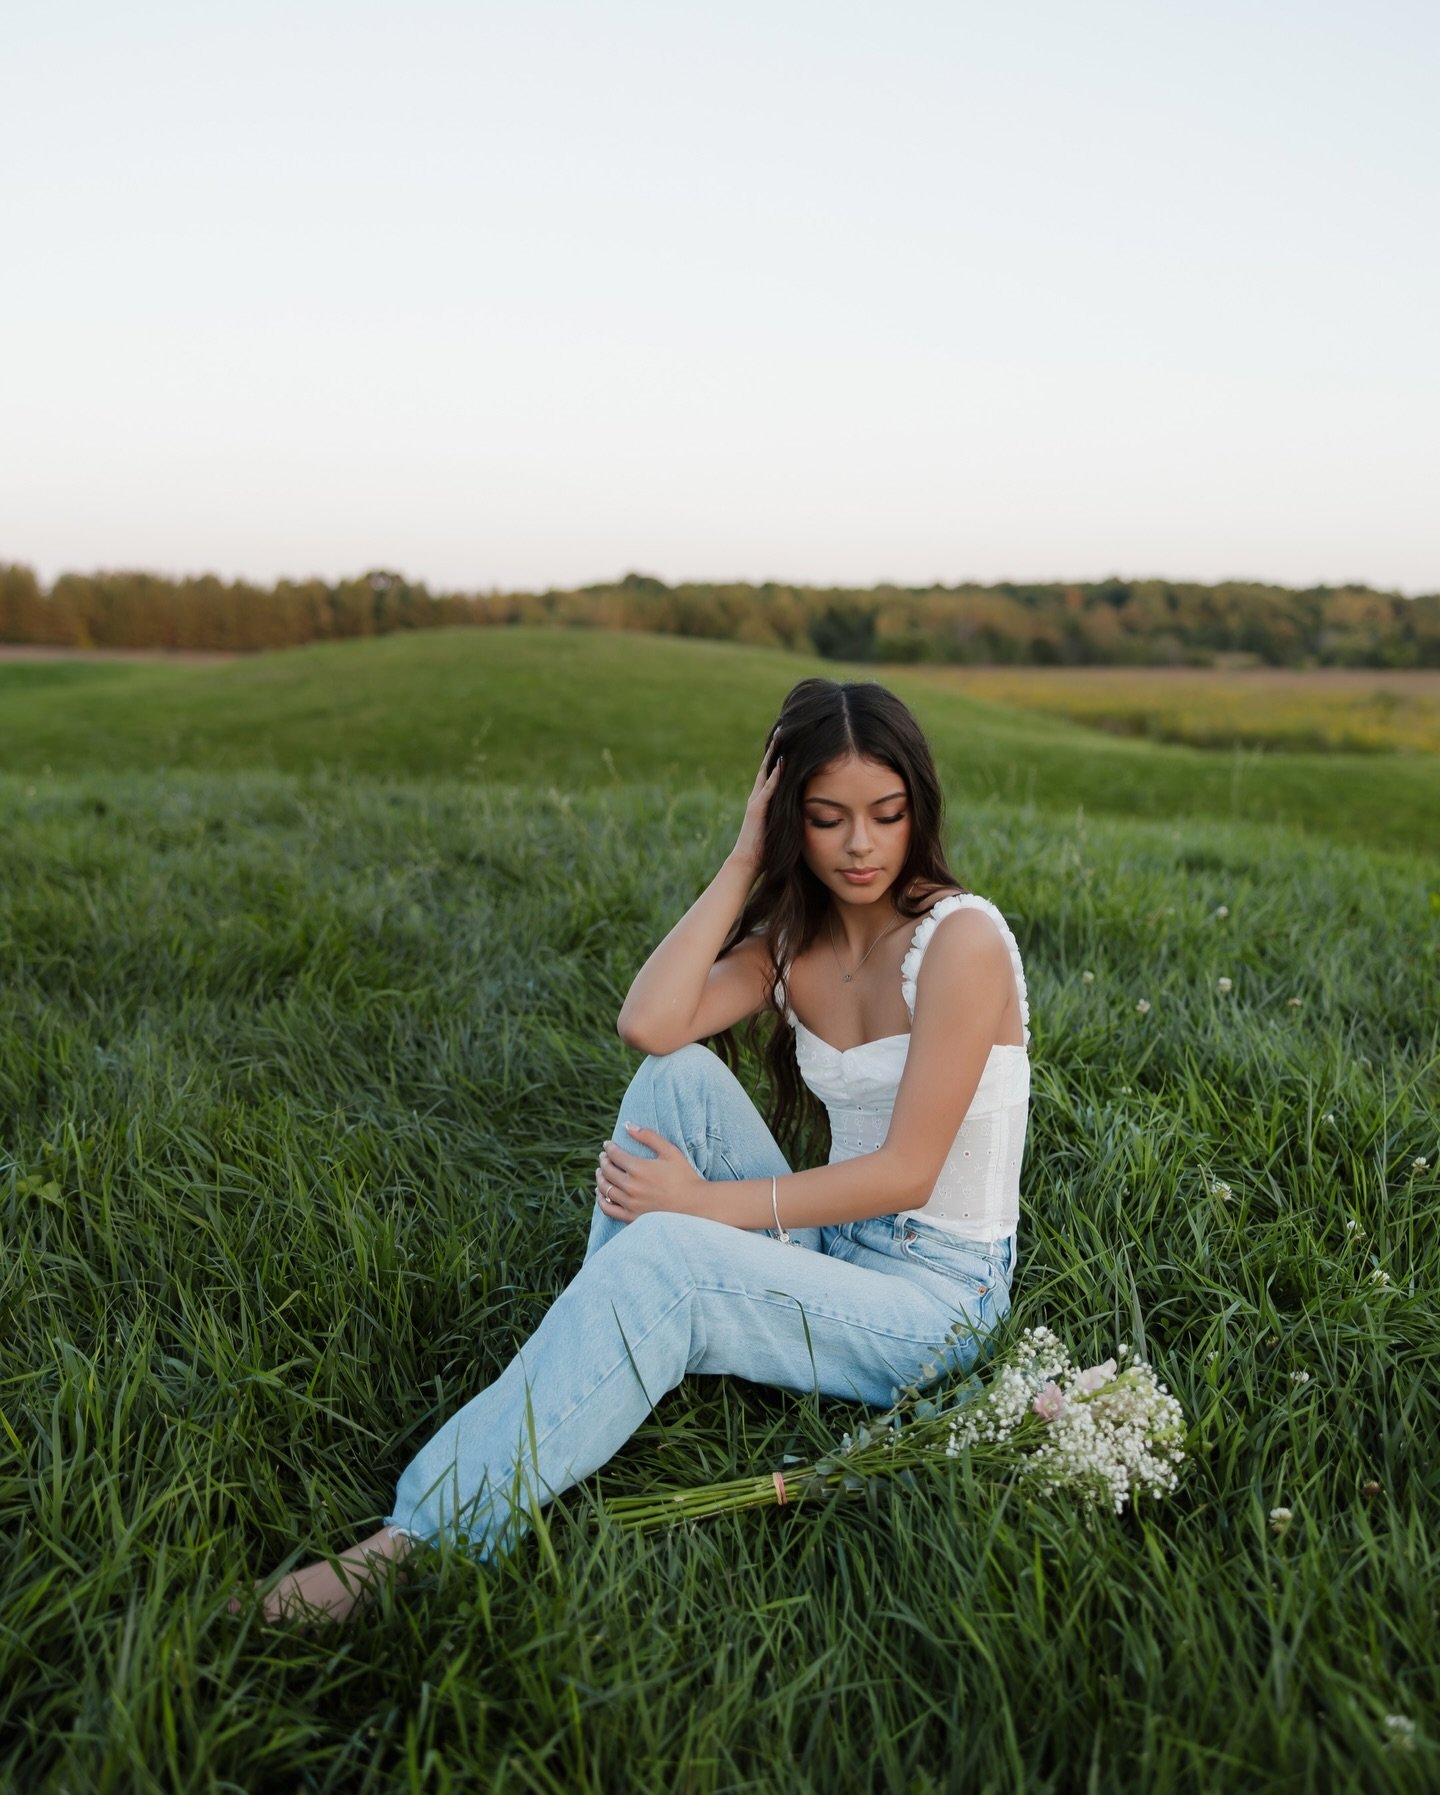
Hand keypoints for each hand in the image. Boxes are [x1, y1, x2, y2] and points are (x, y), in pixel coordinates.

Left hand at [596, 1124, 705, 1221]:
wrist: (695, 1205)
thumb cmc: (684, 1176)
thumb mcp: (670, 1151)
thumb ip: (648, 1136)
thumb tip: (628, 1125)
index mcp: (638, 1168)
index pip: (614, 1154)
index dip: (609, 1148)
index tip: (608, 1145)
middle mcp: (630, 1186)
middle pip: (607, 1170)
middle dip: (604, 1161)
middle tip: (604, 1157)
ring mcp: (630, 1203)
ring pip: (605, 1189)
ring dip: (600, 1178)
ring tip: (601, 1172)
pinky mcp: (631, 1217)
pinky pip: (608, 1209)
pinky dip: (601, 1200)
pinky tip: (601, 1194)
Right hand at [731, 732, 782, 873]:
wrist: (748, 863)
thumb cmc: (767, 848)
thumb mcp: (780, 825)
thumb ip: (787, 813)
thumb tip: (803, 809)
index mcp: (764, 800)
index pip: (773, 772)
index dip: (780, 756)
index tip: (790, 739)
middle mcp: (758, 796)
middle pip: (768, 766)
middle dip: (775, 747)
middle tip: (784, 727)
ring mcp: (756, 801)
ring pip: (767, 772)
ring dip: (774, 754)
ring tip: (781, 735)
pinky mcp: (757, 809)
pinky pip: (768, 789)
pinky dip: (775, 775)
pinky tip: (782, 762)